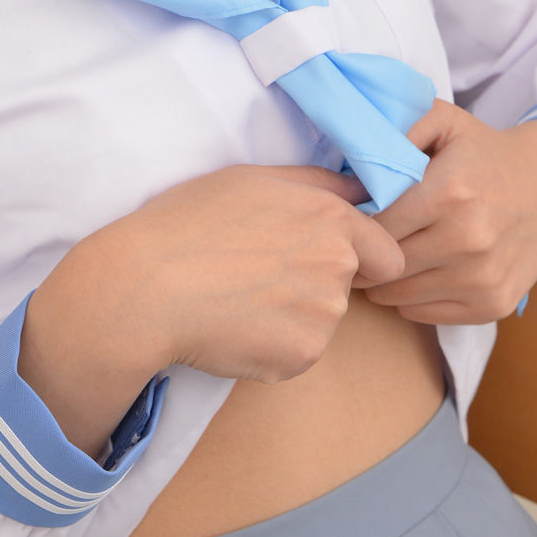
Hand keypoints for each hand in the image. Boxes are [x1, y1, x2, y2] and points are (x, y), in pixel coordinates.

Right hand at [113, 162, 407, 383]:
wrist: (147, 287)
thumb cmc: (189, 223)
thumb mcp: (252, 179)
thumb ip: (317, 183)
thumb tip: (360, 188)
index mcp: (331, 218)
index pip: (388, 254)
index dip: (364, 258)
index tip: (321, 259)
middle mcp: (338, 266)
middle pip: (350, 287)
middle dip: (316, 284)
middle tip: (258, 275)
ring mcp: (324, 316)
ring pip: (321, 321)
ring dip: (292, 316)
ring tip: (237, 300)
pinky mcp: (301, 356)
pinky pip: (297, 353)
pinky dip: (272, 346)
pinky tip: (233, 327)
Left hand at [348, 100, 536, 324]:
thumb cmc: (486, 153)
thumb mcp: (445, 121)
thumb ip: (398, 127)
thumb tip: (355, 163)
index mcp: (449, 194)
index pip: (375, 227)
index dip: (355, 226)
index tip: (350, 221)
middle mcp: (467, 240)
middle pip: (384, 265)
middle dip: (365, 255)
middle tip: (357, 244)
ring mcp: (482, 278)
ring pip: (398, 296)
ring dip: (384, 280)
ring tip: (385, 257)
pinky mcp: (492, 304)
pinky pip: (423, 314)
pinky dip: (410, 298)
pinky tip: (417, 272)